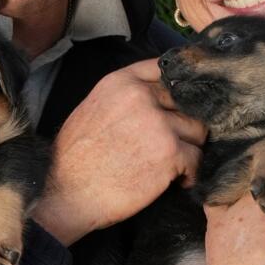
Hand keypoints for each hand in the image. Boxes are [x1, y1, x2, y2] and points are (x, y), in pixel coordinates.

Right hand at [31, 59, 205, 243]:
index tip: (182, 104)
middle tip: (176, 145)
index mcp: (121, 82)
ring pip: (198, 131)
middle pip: (187, 102)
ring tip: (175, 165)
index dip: (179, 87)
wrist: (67, 195)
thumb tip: (157, 96)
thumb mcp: (93, 110)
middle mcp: (142, 97)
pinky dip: (190, 174)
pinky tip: (176, 181)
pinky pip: (197, 160)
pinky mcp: (170, 153)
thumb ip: (125, 97)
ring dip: (190, 149)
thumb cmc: (75, 159)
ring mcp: (159, 124)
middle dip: (185, 125)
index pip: (165, 69)